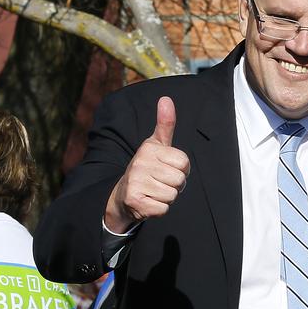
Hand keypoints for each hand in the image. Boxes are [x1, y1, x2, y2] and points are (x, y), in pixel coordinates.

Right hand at [104, 96, 190, 231]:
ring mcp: (136, 183)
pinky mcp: (136, 202)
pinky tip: (148, 202)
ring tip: (154, 191)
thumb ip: (165, 124)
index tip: (167, 168)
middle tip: (160, 182)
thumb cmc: (146, 168)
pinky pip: (164, 209)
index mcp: (149, 149)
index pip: (184, 162)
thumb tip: (166, 99)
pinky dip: (160, 209)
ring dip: (167, 197)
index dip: (181, 169)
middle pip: (180, 180)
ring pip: (173, 195)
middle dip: (175, 184)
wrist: (123, 196)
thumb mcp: (156, 145)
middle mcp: (140, 163)